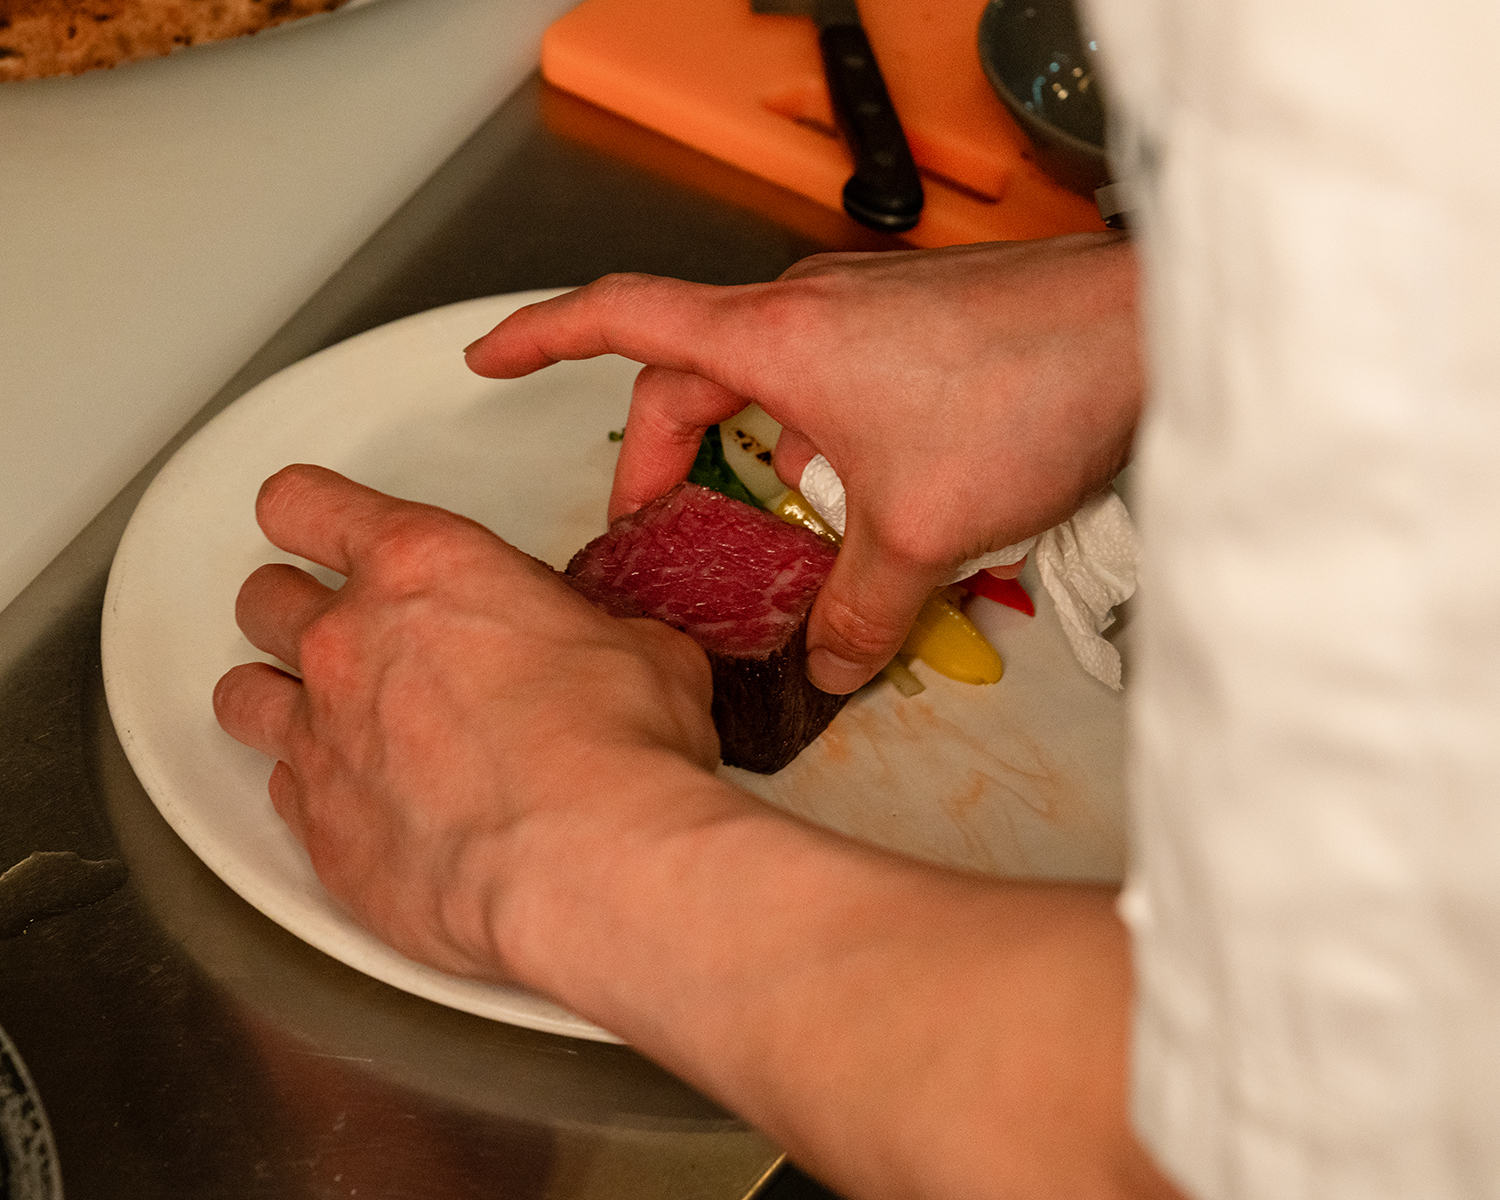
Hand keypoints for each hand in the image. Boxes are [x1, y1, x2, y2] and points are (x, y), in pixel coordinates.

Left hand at [212, 464, 720, 980]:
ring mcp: (321, 738)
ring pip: (244, 695)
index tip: (317, 527)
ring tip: (328, 717)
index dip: (309, 514)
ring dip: (279, 697)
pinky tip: (365, 801)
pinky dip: (314, 790)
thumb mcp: (638, 645)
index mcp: (423, 568)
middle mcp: (349, 643)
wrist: (586, 861)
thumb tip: (602, 646)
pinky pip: (283, 792)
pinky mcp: (319, 830)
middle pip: (265, 600)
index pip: (307, 505)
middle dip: (297, 609)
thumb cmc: (616, 744)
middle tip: (347, 633)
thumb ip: (586, 628)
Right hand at [463, 234, 1142, 693]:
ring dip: (744, 448)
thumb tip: (832, 668)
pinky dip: (808, 434)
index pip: (617, 318)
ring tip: (760, 530)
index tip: (487, 357)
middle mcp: (804, 309)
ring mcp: (857, 310)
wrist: (1146, 329)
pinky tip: (852, 496)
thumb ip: (862, 611)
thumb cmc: (1033, 387)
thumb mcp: (921, 532)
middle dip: (657, 454)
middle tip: (650, 526)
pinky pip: (821, 376)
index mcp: (771, 339)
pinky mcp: (906, 324)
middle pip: (685, 373)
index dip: (538, 337)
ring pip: (760, 377)